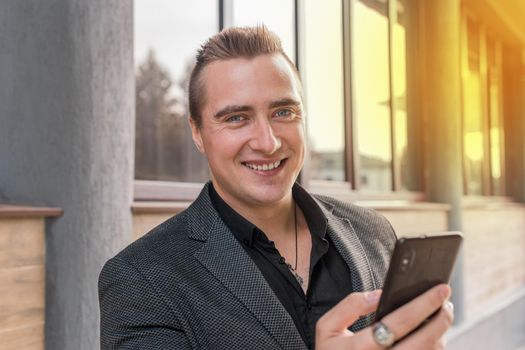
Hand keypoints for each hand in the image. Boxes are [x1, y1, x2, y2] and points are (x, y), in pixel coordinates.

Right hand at [315, 284, 453, 348]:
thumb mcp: (326, 328)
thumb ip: (349, 306)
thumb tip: (379, 295)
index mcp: (361, 348)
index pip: (401, 322)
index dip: (424, 303)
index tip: (440, 290)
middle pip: (425, 341)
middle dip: (442, 319)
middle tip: (447, 302)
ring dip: (440, 334)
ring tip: (439, 316)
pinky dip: (433, 347)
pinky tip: (429, 336)